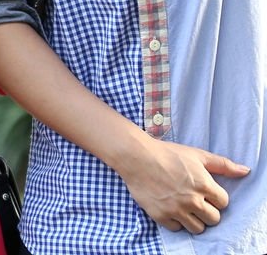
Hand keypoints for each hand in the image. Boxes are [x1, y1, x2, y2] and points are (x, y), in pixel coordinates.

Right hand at [112, 137, 248, 233]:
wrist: (136, 157)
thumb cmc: (168, 153)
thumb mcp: (197, 155)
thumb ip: (223, 165)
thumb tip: (245, 171)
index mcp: (204, 185)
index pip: (223, 203)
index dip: (216, 198)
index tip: (206, 193)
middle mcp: (192, 200)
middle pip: (214, 219)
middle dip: (208, 211)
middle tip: (197, 202)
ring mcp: (176, 209)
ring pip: (197, 228)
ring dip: (194, 220)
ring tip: (186, 209)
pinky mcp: (160, 215)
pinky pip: (176, 228)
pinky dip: (175, 221)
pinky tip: (171, 209)